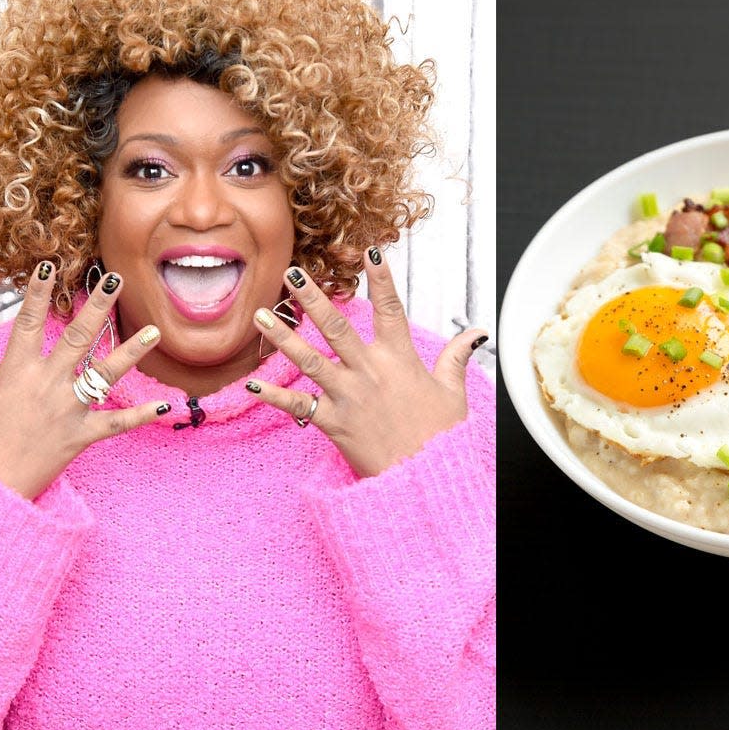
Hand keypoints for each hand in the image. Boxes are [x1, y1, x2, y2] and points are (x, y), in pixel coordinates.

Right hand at [0, 261, 169, 500]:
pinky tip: (166, 404)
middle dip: (98, 306)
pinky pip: (117, 424)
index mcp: (14, 372)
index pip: (27, 322)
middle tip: (117, 280)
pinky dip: (141, 415)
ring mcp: (67, 410)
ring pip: (105, 374)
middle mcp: (45, 384)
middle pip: (76, 337)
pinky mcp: (81, 437)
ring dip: (131, 351)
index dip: (38, 292)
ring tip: (154, 330)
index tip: (51, 265)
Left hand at [248, 247, 485, 477]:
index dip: (381, 278)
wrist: (425, 481)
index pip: (390, 309)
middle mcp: (371, 372)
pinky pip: (299, 407)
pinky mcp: (334, 424)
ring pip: (310, 360)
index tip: (370, 249)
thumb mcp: (453, 393)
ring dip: (284, 337)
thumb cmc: (440, 437)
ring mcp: (349, 397)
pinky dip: (275, 398)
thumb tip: (476, 333)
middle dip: (312, 298)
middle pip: (337, 327)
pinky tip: (252, 386)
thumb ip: (456, 357)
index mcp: (401, 360)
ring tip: (261, 315)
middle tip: (291, 272)